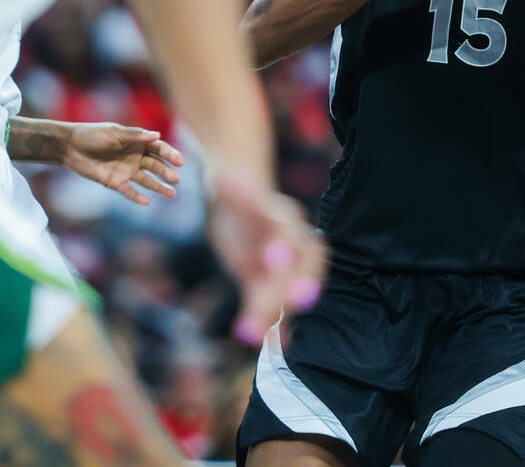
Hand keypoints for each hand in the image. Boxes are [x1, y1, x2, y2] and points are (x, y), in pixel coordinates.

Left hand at [62, 123, 183, 204]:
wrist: (70, 147)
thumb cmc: (92, 135)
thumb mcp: (114, 133)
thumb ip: (135, 135)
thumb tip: (157, 135)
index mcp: (136, 142)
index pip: (158, 148)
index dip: (170, 154)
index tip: (179, 162)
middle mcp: (134, 157)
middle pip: (155, 165)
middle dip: (166, 172)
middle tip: (176, 179)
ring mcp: (125, 170)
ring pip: (146, 180)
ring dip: (159, 186)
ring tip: (172, 194)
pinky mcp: (115, 182)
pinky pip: (129, 191)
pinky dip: (137, 196)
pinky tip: (147, 201)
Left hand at [206, 166, 326, 345]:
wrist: (234, 208)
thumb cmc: (233, 194)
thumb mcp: (228, 188)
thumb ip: (232, 190)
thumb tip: (225, 180)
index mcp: (283, 218)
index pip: (291, 232)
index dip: (286, 246)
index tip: (274, 259)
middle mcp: (292, 245)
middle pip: (300, 268)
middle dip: (295, 287)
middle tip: (289, 306)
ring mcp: (283, 269)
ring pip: (287, 293)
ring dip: (277, 314)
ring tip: (254, 333)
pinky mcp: (269, 287)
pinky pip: (275, 308)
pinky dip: (273, 325)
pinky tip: (269, 345)